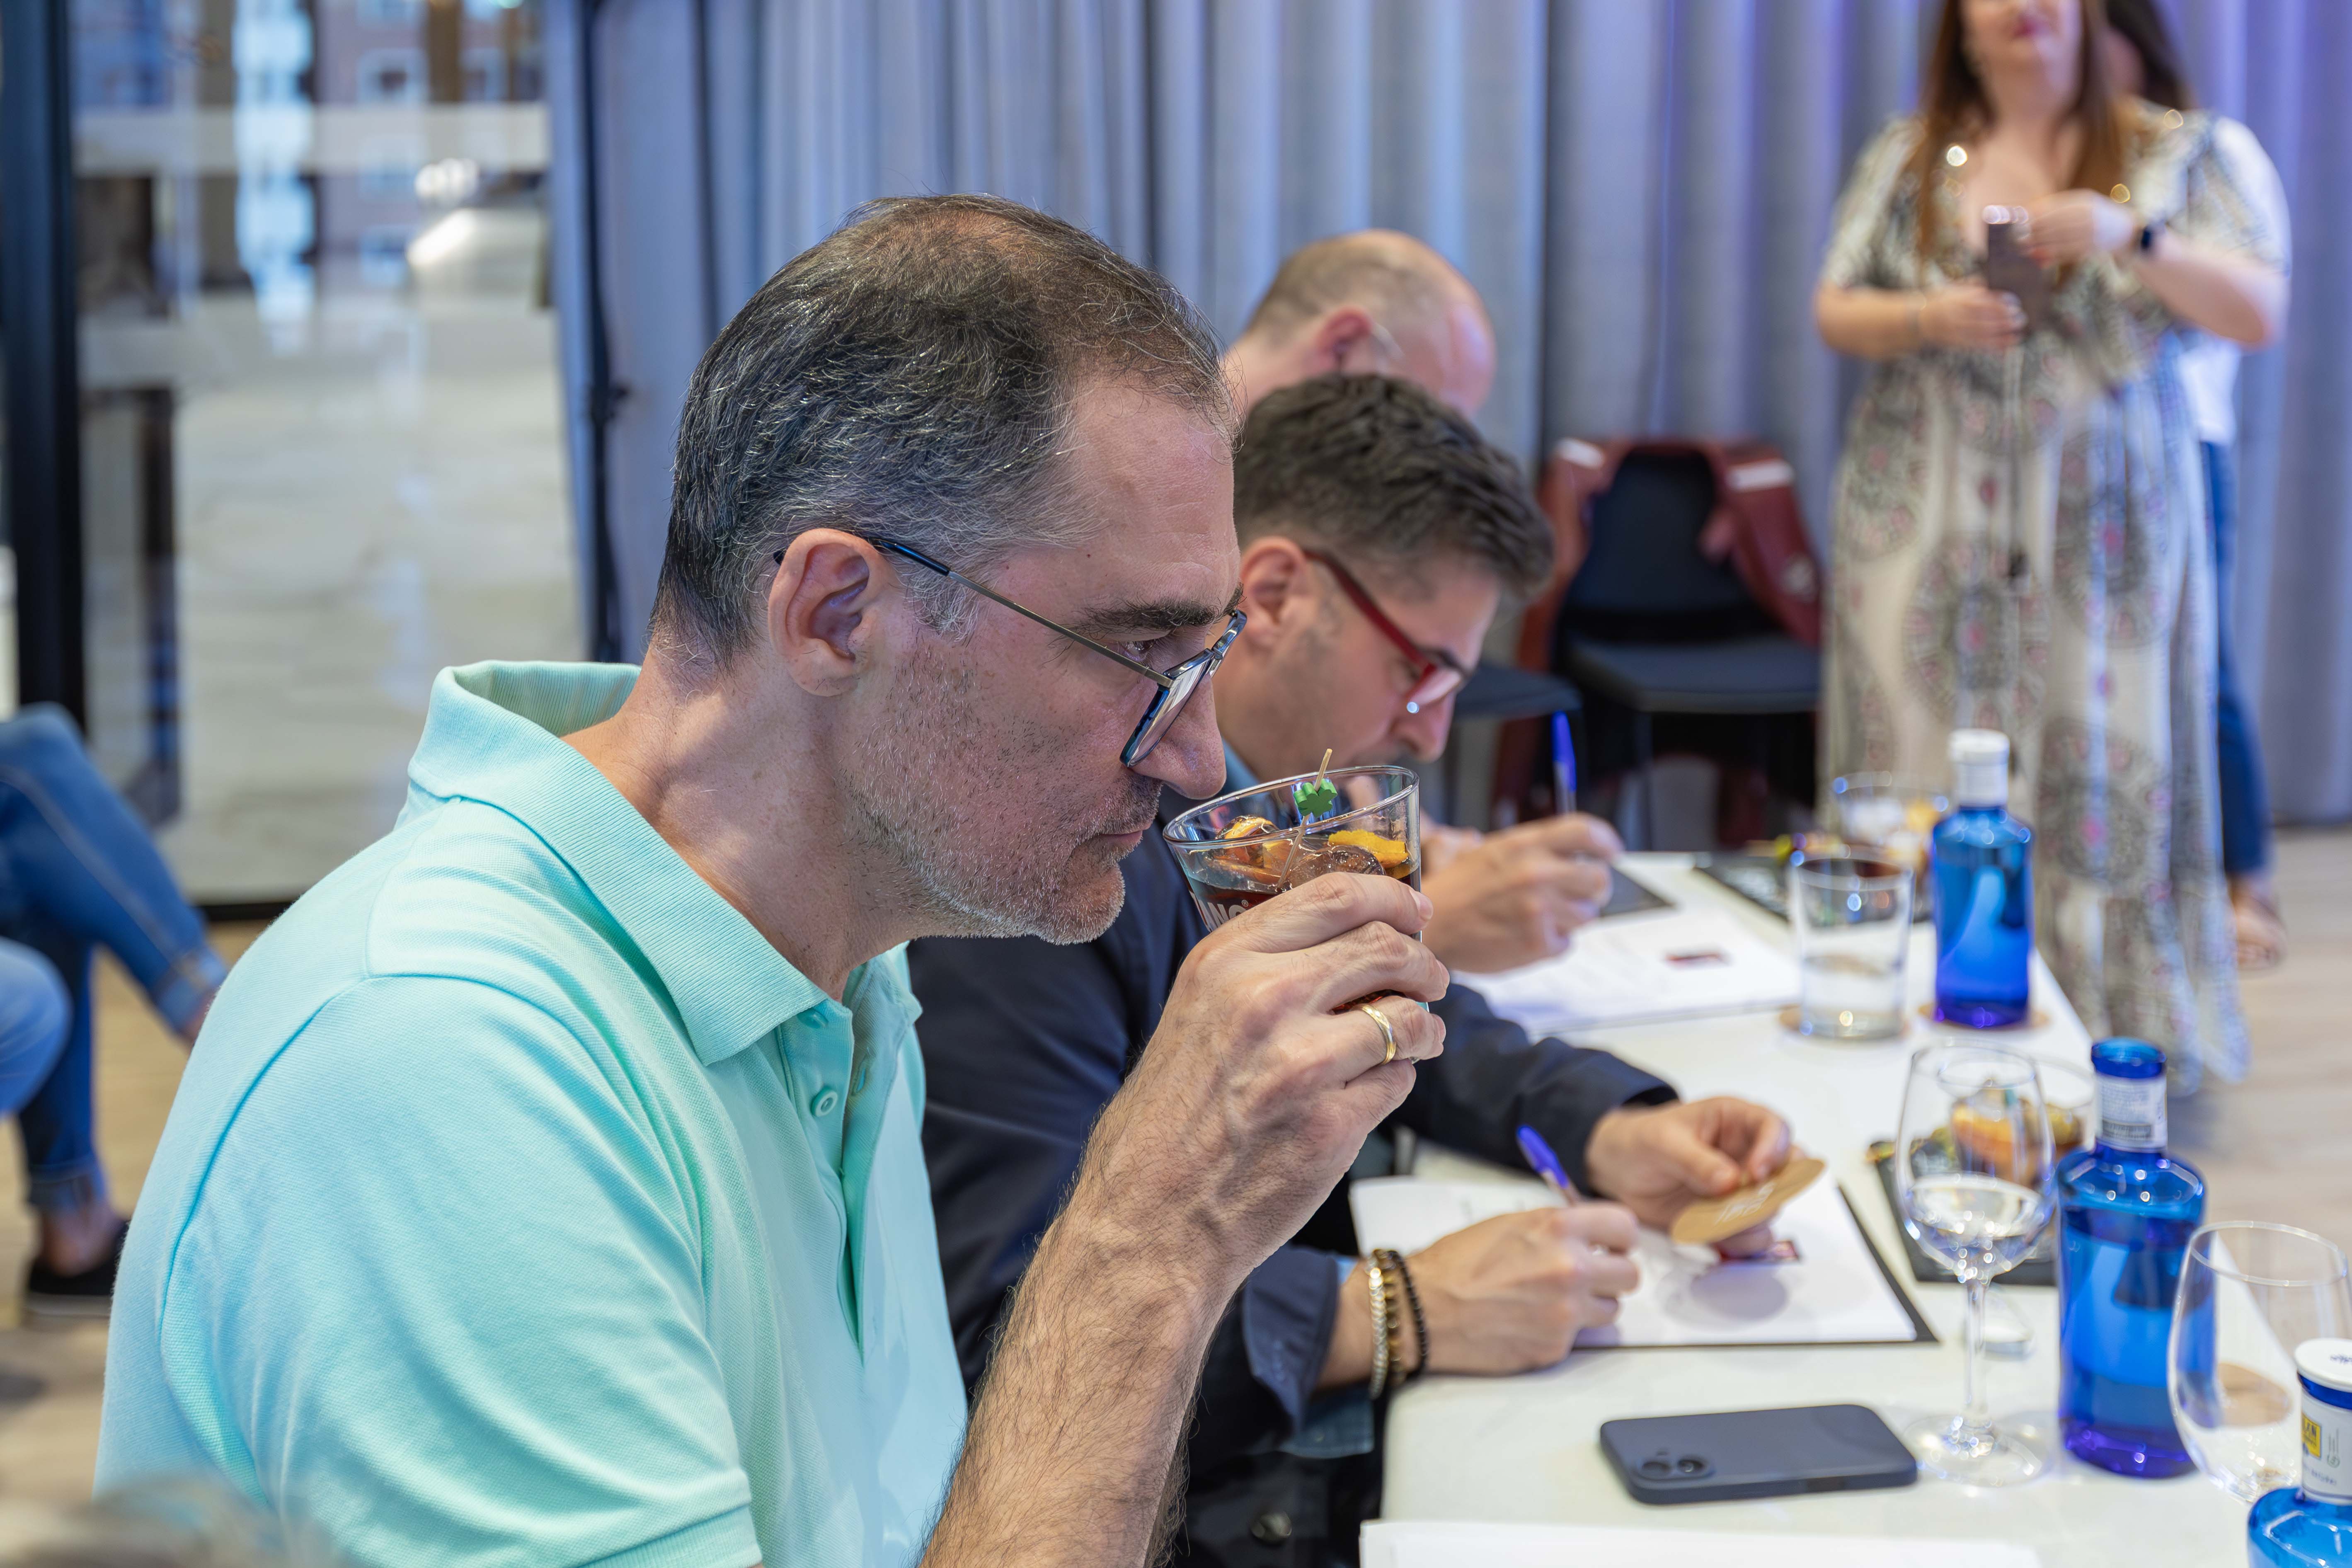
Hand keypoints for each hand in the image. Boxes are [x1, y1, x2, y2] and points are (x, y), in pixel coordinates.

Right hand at [1078, 873, 1450, 1290]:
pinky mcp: (1331, 1125)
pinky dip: (1398, 1080)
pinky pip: (1398, 1081)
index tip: (1414, 911)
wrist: (1150, 1219)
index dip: (1391, 898)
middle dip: (1423, 962)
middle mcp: (1263, 1001)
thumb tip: (1345, 935)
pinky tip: (1375, 1089)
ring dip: (1425, 1026)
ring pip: (1406, 1017)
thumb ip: (1260, 968)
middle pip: (1384, 948)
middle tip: (1431, 978)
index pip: (1336, 896)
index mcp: (1225, 963)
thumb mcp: (1195, 1013)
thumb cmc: (1171, 1120)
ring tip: (1418, 1037)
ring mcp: (1301, 1065)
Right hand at [1405, 1206, 1641, 1373]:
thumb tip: (1589, 1237)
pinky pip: (1578, 1337)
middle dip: (1612, 1275)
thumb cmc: (1457, 1264)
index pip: (1625, 1227)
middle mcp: (1570, 1269)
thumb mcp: (1510, 1223)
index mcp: (1558, 1229)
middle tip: (1590, 1276)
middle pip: (1630, 1274)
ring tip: (1555, 1300)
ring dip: (1592, 1305)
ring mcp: (1565, 1313)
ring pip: (1611, 1310)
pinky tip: (1530, 1321)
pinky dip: (1561, 1330)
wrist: (1423, 1309)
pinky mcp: (1556, 1347)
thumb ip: (1556, 1228)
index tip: (1613, 1244)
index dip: (1620, 1237)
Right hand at [1418, 813, 1623, 972]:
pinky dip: (1552, 943)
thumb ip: (1533, 849)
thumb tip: (1573, 854)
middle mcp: (1536, 872)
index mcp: (1524, 844)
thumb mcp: (1491, 852)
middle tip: (1574, 895)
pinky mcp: (1537, 943)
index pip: (1585, 832)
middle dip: (1592, 889)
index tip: (1611, 853)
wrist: (1430, 929)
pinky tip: (1525, 936)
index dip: (1605, 842)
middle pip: (1598, 878)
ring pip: (1587, 914)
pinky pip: (1567, 943)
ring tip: (1538, 918)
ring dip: (1570, 918)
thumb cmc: (1458, 890)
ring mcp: (1539, 909)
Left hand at [1582, 1097, 1792, 1255]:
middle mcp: (1748, 1155)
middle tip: (1737, 1205)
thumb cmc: (1641, 1141)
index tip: (1756, 1174)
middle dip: (1769, 1194)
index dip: (1775, 1151)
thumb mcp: (1661, 1141)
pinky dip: (1736, 1240)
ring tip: (1711, 1220)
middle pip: (1787, 1175)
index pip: (1776, 1129)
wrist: (1618, 1170)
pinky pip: (1751, 1236)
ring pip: (1771, 1210)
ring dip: (1749, 1221)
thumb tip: (1731, 1181)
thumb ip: (1695, 1160)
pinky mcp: (1730, 1217)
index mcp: (1736, 1121)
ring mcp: (1742, 1189)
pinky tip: (1708, 1233)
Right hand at [1918, 283, 2024, 350]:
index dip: (2000, 302)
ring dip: (2002, 334)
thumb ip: (1973, 285)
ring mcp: (1957, 330)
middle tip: (2021, 318)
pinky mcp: (1957, 342)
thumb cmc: (1940, 301)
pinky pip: (1977, 346)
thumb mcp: (1954, 288)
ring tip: (2018, 332)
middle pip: (1985, 317)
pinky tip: (2006, 346)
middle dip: (2005, 319)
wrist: (1918, 320)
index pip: (1983, 300)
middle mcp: (1958, 315)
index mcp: (1959, 299)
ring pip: (1982, 333)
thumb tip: (1991, 280)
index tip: (2015, 302)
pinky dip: (1993, 347)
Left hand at [2022, 189, 2136, 264]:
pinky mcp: (2092, 248)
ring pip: (2061, 239)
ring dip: (2040, 245)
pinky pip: (2069, 253)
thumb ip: (2060, 206)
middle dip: (2035, 231)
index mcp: (2086, 201)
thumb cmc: (2097, 215)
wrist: (2127, 231)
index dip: (2038, 213)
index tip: (2021, 219)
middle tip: (2017, 237)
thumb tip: (2030, 210)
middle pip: (2057, 223)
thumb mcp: (2084, 204)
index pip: (2058, 206)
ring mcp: (2092, 233)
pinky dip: (2053, 256)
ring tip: (2023, 249)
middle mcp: (2089, 216)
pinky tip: (2039, 258)